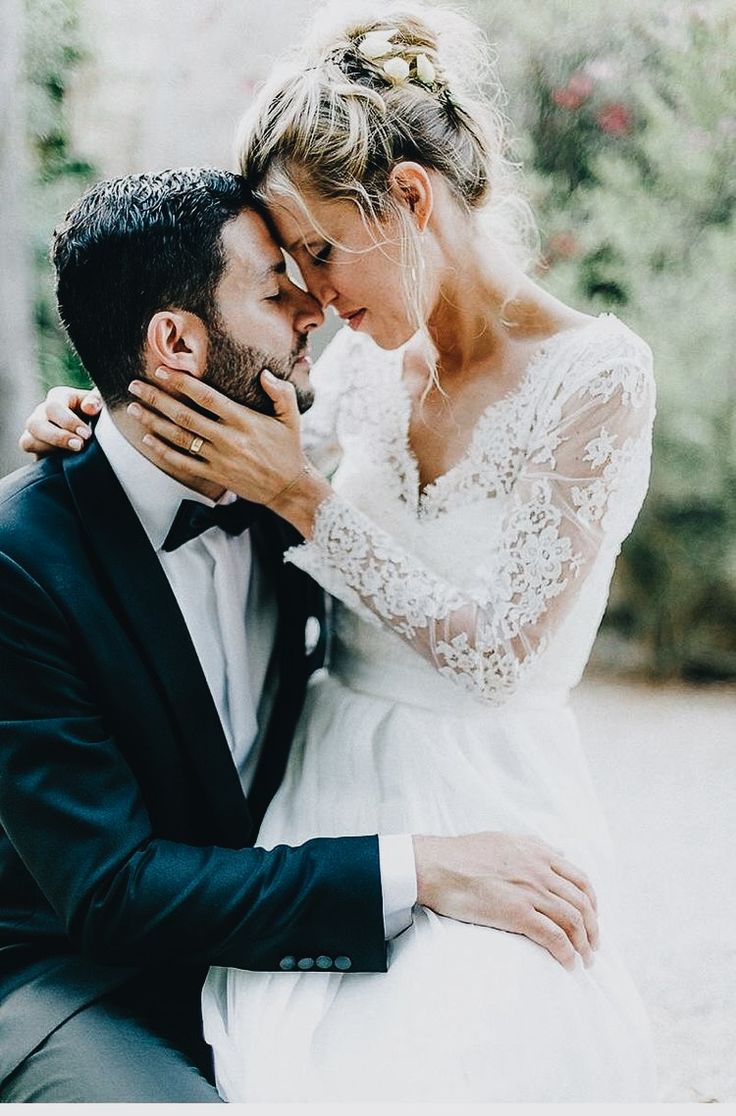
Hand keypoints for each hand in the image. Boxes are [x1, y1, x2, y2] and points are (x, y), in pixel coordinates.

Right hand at [19, 386, 101, 456]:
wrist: (97, 434)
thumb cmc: (99, 416)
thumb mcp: (101, 405)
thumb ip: (96, 402)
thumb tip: (89, 408)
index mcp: (59, 397)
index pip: (54, 406)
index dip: (69, 422)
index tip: (87, 435)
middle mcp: (43, 412)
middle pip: (35, 423)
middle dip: (58, 437)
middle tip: (79, 445)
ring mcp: (36, 430)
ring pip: (28, 440)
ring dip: (49, 448)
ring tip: (71, 454)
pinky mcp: (35, 447)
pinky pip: (29, 451)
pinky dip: (44, 456)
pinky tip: (62, 461)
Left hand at [126, 368, 331, 534]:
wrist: (289, 487)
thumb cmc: (288, 448)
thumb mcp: (291, 417)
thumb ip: (281, 392)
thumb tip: (264, 373)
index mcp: (244, 420)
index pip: (207, 397)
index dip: (182, 383)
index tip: (162, 370)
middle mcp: (228, 438)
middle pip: (185, 416)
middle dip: (157, 399)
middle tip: (135, 386)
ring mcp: (219, 458)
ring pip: (179, 438)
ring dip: (153, 422)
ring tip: (134, 409)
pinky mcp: (215, 474)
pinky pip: (183, 462)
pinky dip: (163, 451)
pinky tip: (148, 439)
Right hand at [413, 832, 598, 969]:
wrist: (436, 865)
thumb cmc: (463, 854)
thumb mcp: (505, 839)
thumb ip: (534, 847)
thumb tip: (558, 853)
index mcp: (538, 852)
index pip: (581, 879)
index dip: (592, 903)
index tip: (592, 919)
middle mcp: (540, 870)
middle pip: (582, 903)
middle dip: (593, 928)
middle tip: (592, 947)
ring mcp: (530, 891)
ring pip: (573, 921)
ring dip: (584, 945)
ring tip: (585, 961)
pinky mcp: (517, 913)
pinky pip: (554, 937)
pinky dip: (566, 953)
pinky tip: (568, 964)